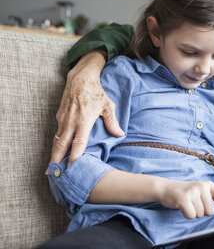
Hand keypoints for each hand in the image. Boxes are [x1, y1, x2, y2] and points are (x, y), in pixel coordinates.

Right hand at [49, 50, 123, 167]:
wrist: (80, 78)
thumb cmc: (97, 92)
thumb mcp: (108, 105)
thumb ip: (112, 121)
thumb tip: (120, 134)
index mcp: (84, 120)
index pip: (78, 143)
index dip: (74, 157)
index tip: (71, 169)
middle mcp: (71, 121)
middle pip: (61, 145)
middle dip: (56, 161)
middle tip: (53, 175)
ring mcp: (63, 118)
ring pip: (56, 140)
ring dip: (53, 154)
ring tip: (51, 169)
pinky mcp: (59, 116)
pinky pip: (56, 133)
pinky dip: (55, 144)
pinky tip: (55, 153)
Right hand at [158, 180, 213, 218]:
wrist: (165, 188)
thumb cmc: (184, 191)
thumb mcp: (199, 189)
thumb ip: (211, 194)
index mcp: (207, 184)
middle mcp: (202, 187)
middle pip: (211, 211)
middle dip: (202, 212)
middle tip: (193, 204)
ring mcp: (193, 192)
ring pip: (201, 214)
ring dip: (194, 213)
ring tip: (188, 204)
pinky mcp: (184, 199)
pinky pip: (191, 215)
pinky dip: (187, 215)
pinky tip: (182, 207)